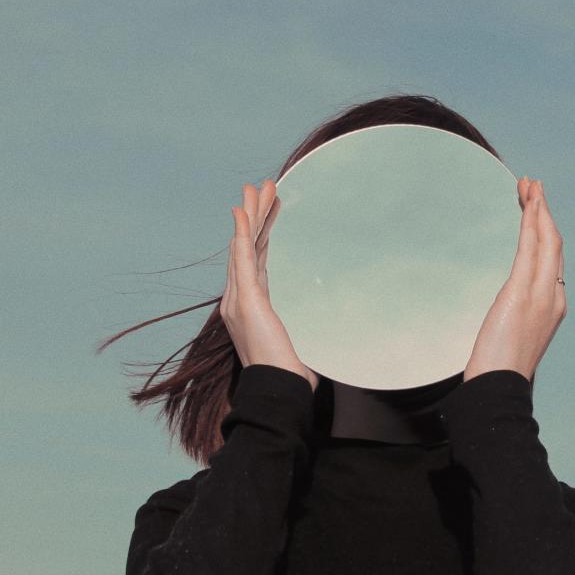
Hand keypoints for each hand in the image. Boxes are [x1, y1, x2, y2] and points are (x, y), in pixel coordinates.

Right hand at [220, 178, 319, 391]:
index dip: (262, 234)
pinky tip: (240, 211)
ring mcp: (239, 298)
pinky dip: (240, 232)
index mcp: (253, 305)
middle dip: (255, 215)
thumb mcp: (302, 340)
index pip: (258, 260)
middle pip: (248, 247)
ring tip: (256, 186)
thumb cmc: (290, 372)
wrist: (278, 387)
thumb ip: (308, 328)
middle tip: (263, 187)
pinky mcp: (245, 298)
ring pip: (244, 245)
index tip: (270, 212)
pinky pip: (241, 256)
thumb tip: (335, 325)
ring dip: (250, 214)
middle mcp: (240, 298)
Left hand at [462, 177, 566, 382]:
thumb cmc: (499, 368)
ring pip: (545, 240)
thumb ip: (514, 313)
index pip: (551, 258)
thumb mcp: (511, 334)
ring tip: (529, 184)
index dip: (545, 230)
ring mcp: (542, 294)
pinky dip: (531, 221)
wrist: (499, 388)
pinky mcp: (523, 292)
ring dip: (538, 208)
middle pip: (553, 242)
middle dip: (544, 211)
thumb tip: (507, 305)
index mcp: (553, 305)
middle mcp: (554, 296)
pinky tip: (527, 204)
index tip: (534, 209)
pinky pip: (530, 248)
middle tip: (532, 185)